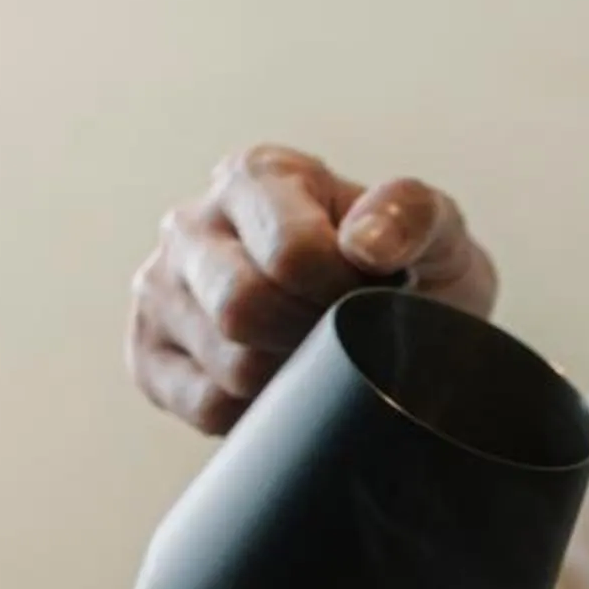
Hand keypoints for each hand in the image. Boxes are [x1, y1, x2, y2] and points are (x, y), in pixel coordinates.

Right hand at [128, 145, 499, 433]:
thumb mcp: (437, 234)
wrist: (397, 324)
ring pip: (223, 362)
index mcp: (256, 177)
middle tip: (347, 339)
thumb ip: (413, 214)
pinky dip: (257, 411)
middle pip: (241, 307)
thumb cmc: (410, 271)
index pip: (291, 253)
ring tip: (317, 358)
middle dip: (310, 339)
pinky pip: (203, 404)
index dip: (344, 294)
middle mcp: (193, 224)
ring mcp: (161, 289)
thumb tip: (364, 243)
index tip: (372, 298)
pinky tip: (283, 388)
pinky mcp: (150, 354)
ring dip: (289, 378)